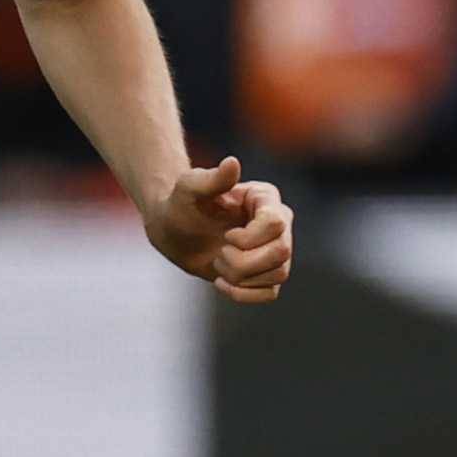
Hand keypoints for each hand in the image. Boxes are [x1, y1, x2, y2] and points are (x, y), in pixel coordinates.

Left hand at [148, 155, 292, 302]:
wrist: (174, 230)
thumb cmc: (181, 204)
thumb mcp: (189, 188)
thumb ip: (211, 178)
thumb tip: (232, 163)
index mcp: (265, 199)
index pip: (276, 224)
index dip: (249, 238)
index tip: (226, 236)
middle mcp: (279, 223)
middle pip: (281, 252)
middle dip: (244, 261)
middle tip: (219, 254)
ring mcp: (276, 249)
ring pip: (278, 274)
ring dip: (241, 277)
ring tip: (219, 264)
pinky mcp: (267, 273)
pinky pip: (270, 293)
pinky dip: (243, 294)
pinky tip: (221, 282)